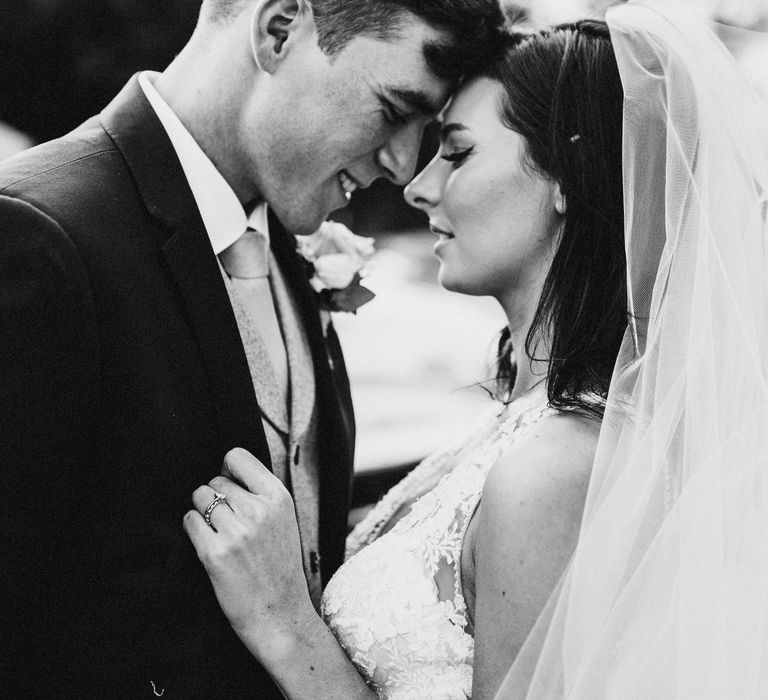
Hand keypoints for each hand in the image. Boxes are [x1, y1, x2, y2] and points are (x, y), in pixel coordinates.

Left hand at [184, 448, 316, 657]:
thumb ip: (261, 495)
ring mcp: (236, 532)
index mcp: (278, 498)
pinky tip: (207, 544)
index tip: (228, 485)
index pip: (237, 457)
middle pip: (215, 481)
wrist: (281, 615)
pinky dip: (193, 529)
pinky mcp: (214, 553)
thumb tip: (224, 472)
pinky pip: (190, 521)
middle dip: (215, 497)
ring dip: (202, 512)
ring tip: (216, 532)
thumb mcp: (284, 521)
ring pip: (199, 497)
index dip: (227, 469)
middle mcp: (258, 510)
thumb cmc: (280, 568)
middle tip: (226, 522)